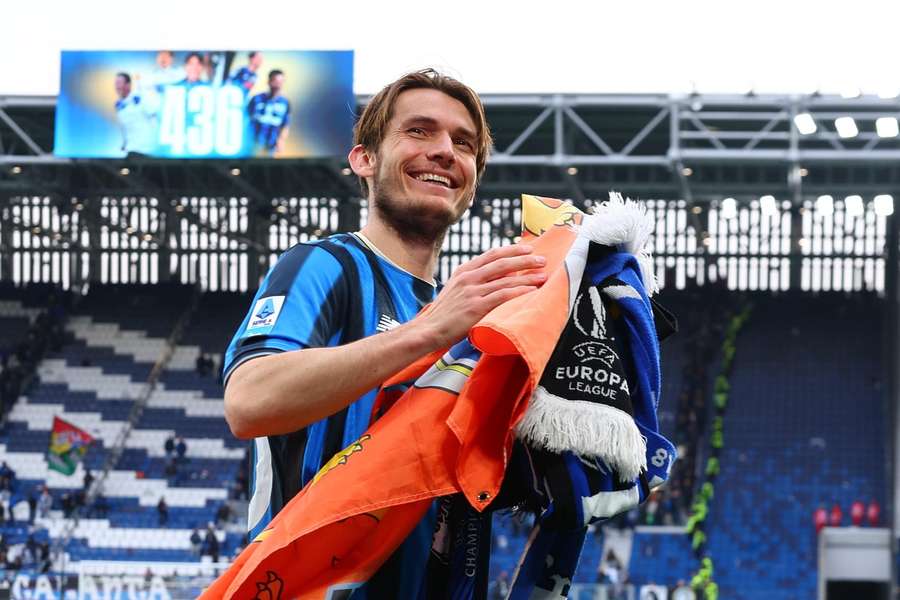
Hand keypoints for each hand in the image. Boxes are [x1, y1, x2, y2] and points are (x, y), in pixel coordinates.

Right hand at [419, 244, 546, 347]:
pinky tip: (531, 291)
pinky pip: (503, 295)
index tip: (528, 248)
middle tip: (541, 260)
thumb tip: (500, 277)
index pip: (492, 254)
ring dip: (527, 277)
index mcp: (463, 271)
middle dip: (525, 260)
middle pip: (502, 263)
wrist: (428, 329)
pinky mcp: (476, 307)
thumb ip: (474, 282)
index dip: (512, 250)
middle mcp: (468, 277)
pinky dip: (519, 292)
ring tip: (543, 276)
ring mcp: (472, 291)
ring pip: (506, 279)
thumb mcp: (456, 290)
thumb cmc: (444, 314)